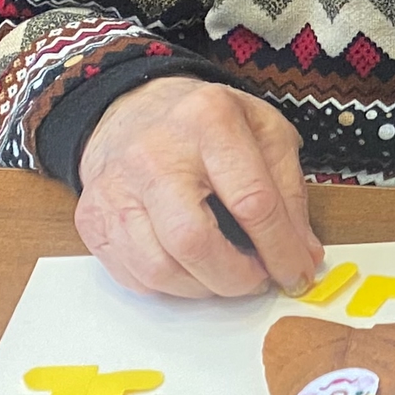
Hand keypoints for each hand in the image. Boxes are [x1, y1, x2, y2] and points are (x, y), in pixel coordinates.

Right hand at [74, 76, 321, 298]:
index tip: (296, 273)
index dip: (280, 249)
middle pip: (193, 241)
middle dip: (235, 278)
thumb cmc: (207, 124)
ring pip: (159, 268)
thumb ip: (289, 192)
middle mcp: (154, 154)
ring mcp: (115, 187)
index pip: (252, 201)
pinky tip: (191, 268)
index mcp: (209, 121)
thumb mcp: (264, 132)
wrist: (133, 107)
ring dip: (203, 287)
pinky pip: (133, 275)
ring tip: (226, 273)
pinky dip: (170, 285)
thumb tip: (303, 255)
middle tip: (256, 280)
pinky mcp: (91, 217)